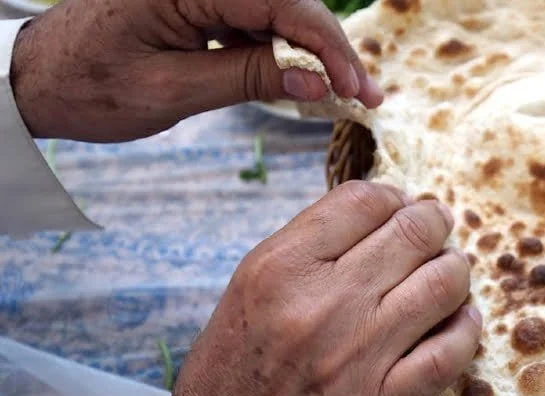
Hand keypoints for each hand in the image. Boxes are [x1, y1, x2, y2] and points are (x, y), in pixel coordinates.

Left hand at [9, 0, 382, 141]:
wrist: (36, 79)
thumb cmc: (89, 86)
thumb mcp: (172, 90)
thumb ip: (248, 79)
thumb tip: (316, 84)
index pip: (281, 4)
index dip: (327, 46)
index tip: (356, 87)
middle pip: (287, 5)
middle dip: (329, 50)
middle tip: (366, 94)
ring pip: (276, 13)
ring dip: (310, 53)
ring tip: (342, 93)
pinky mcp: (199, 3)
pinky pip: (254, 21)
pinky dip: (280, 53)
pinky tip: (301, 80)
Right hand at [170, 181, 481, 395]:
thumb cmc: (244, 355)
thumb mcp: (257, 280)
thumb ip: (317, 241)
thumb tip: (389, 207)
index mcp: (281, 266)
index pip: (365, 200)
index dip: (395, 196)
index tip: (403, 205)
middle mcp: (320, 304)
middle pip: (412, 233)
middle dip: (434, 223)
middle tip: (437, 228)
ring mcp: (355, 354)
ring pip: (442, 284)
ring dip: (456, 271)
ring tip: (449, 272)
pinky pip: (450, 352)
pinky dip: (466, 329)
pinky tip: (462, 319)